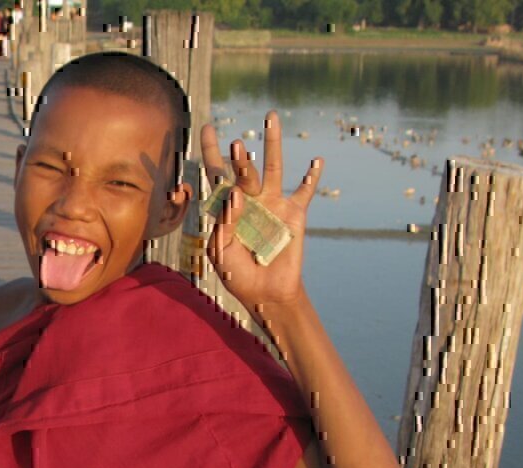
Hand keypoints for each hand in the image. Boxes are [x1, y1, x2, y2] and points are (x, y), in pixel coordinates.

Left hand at [200, 111, 321, 319]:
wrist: (265, 293)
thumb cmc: (237, 273)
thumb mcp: (221, 251)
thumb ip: (224, 224)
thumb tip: (236, 195)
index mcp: (227, 206)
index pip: (216, 173)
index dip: (210, 151)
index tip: (207, 128)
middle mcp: (250, 198)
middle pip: (243, 169)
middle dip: (239, 158)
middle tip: (235, 146)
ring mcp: (273, 203)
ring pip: (272, 167)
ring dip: (272, 143)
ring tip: (270, 118)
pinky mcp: (295, 213)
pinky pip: (305, 192)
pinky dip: (311, 177)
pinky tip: (315, 162)